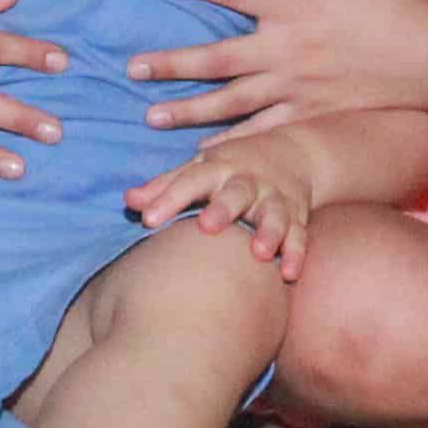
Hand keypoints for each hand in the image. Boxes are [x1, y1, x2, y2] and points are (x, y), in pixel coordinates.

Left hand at [124, 126, 337, 278]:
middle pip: (236, 193)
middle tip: (207, 226)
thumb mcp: (199, 169)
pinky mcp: (297, 216)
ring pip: (273, 214)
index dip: (169, 198)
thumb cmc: (232, 167)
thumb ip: (165, 186)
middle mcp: (248, 181)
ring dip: (269, 232)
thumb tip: (128, 201)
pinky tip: (290, 274)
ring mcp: (275, 198)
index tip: (147, 219)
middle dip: (223, 208)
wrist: (293, 153)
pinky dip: (297, 254)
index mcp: (218, 168)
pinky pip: (299, 236)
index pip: (189, 180)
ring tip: (261, 253)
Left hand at [134, 0, 427, 130]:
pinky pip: (265, 132)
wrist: (427, 58)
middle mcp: (286, 49)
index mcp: (292, 6)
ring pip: (232, 102)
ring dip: (189, 110)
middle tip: (132, 69)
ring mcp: (295, 87)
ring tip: (150, 116)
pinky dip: (234, 144)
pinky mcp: (310, 114)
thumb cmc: (390, 3)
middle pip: (218, 59)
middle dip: (172, 64)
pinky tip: (204, 155)